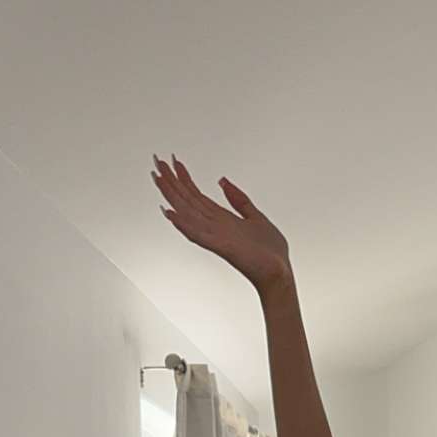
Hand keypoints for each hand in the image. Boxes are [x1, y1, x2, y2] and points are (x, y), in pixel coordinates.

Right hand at [152, 155, 291, 293]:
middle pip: (188, 200)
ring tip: (158, 179)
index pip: (197, 195)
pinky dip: (183, 224)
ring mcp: (216, 236)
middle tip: (157, 162)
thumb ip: (239, 200)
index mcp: (222, 219)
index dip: (185, 178)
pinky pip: (198, 234)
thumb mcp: (256, 216)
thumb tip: (223, 181)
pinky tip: (170, 214)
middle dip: (172, 181)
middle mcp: (215, 226)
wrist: (280, 274)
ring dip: (172, 196)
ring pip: (188, 212)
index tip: (174, 162)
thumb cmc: (270, 253)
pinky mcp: (221, 246)